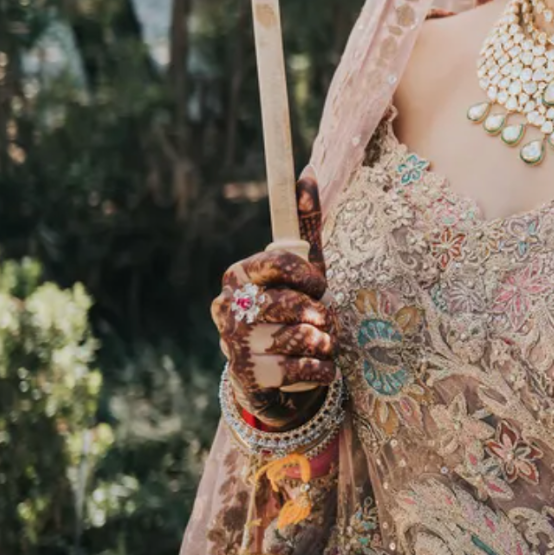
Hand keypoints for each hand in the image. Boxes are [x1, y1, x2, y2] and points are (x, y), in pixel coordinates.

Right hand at [212, 243, 333, 424]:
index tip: (318, 287)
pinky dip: (322, 368)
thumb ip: (304, 225)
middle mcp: (228, 307)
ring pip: (303, 336)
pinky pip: (303, 367)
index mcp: (238, 276)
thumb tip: (307, 178)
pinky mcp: (249, 376)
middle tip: (321, 322)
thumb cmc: (291, 311)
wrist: (271, 375)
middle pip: (295, 303)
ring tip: (319, 345)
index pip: (280, 262)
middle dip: (322, 315)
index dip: (310, 277)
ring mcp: (235, 343)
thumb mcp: (300, 270)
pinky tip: (317, 367)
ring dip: (325, 342)